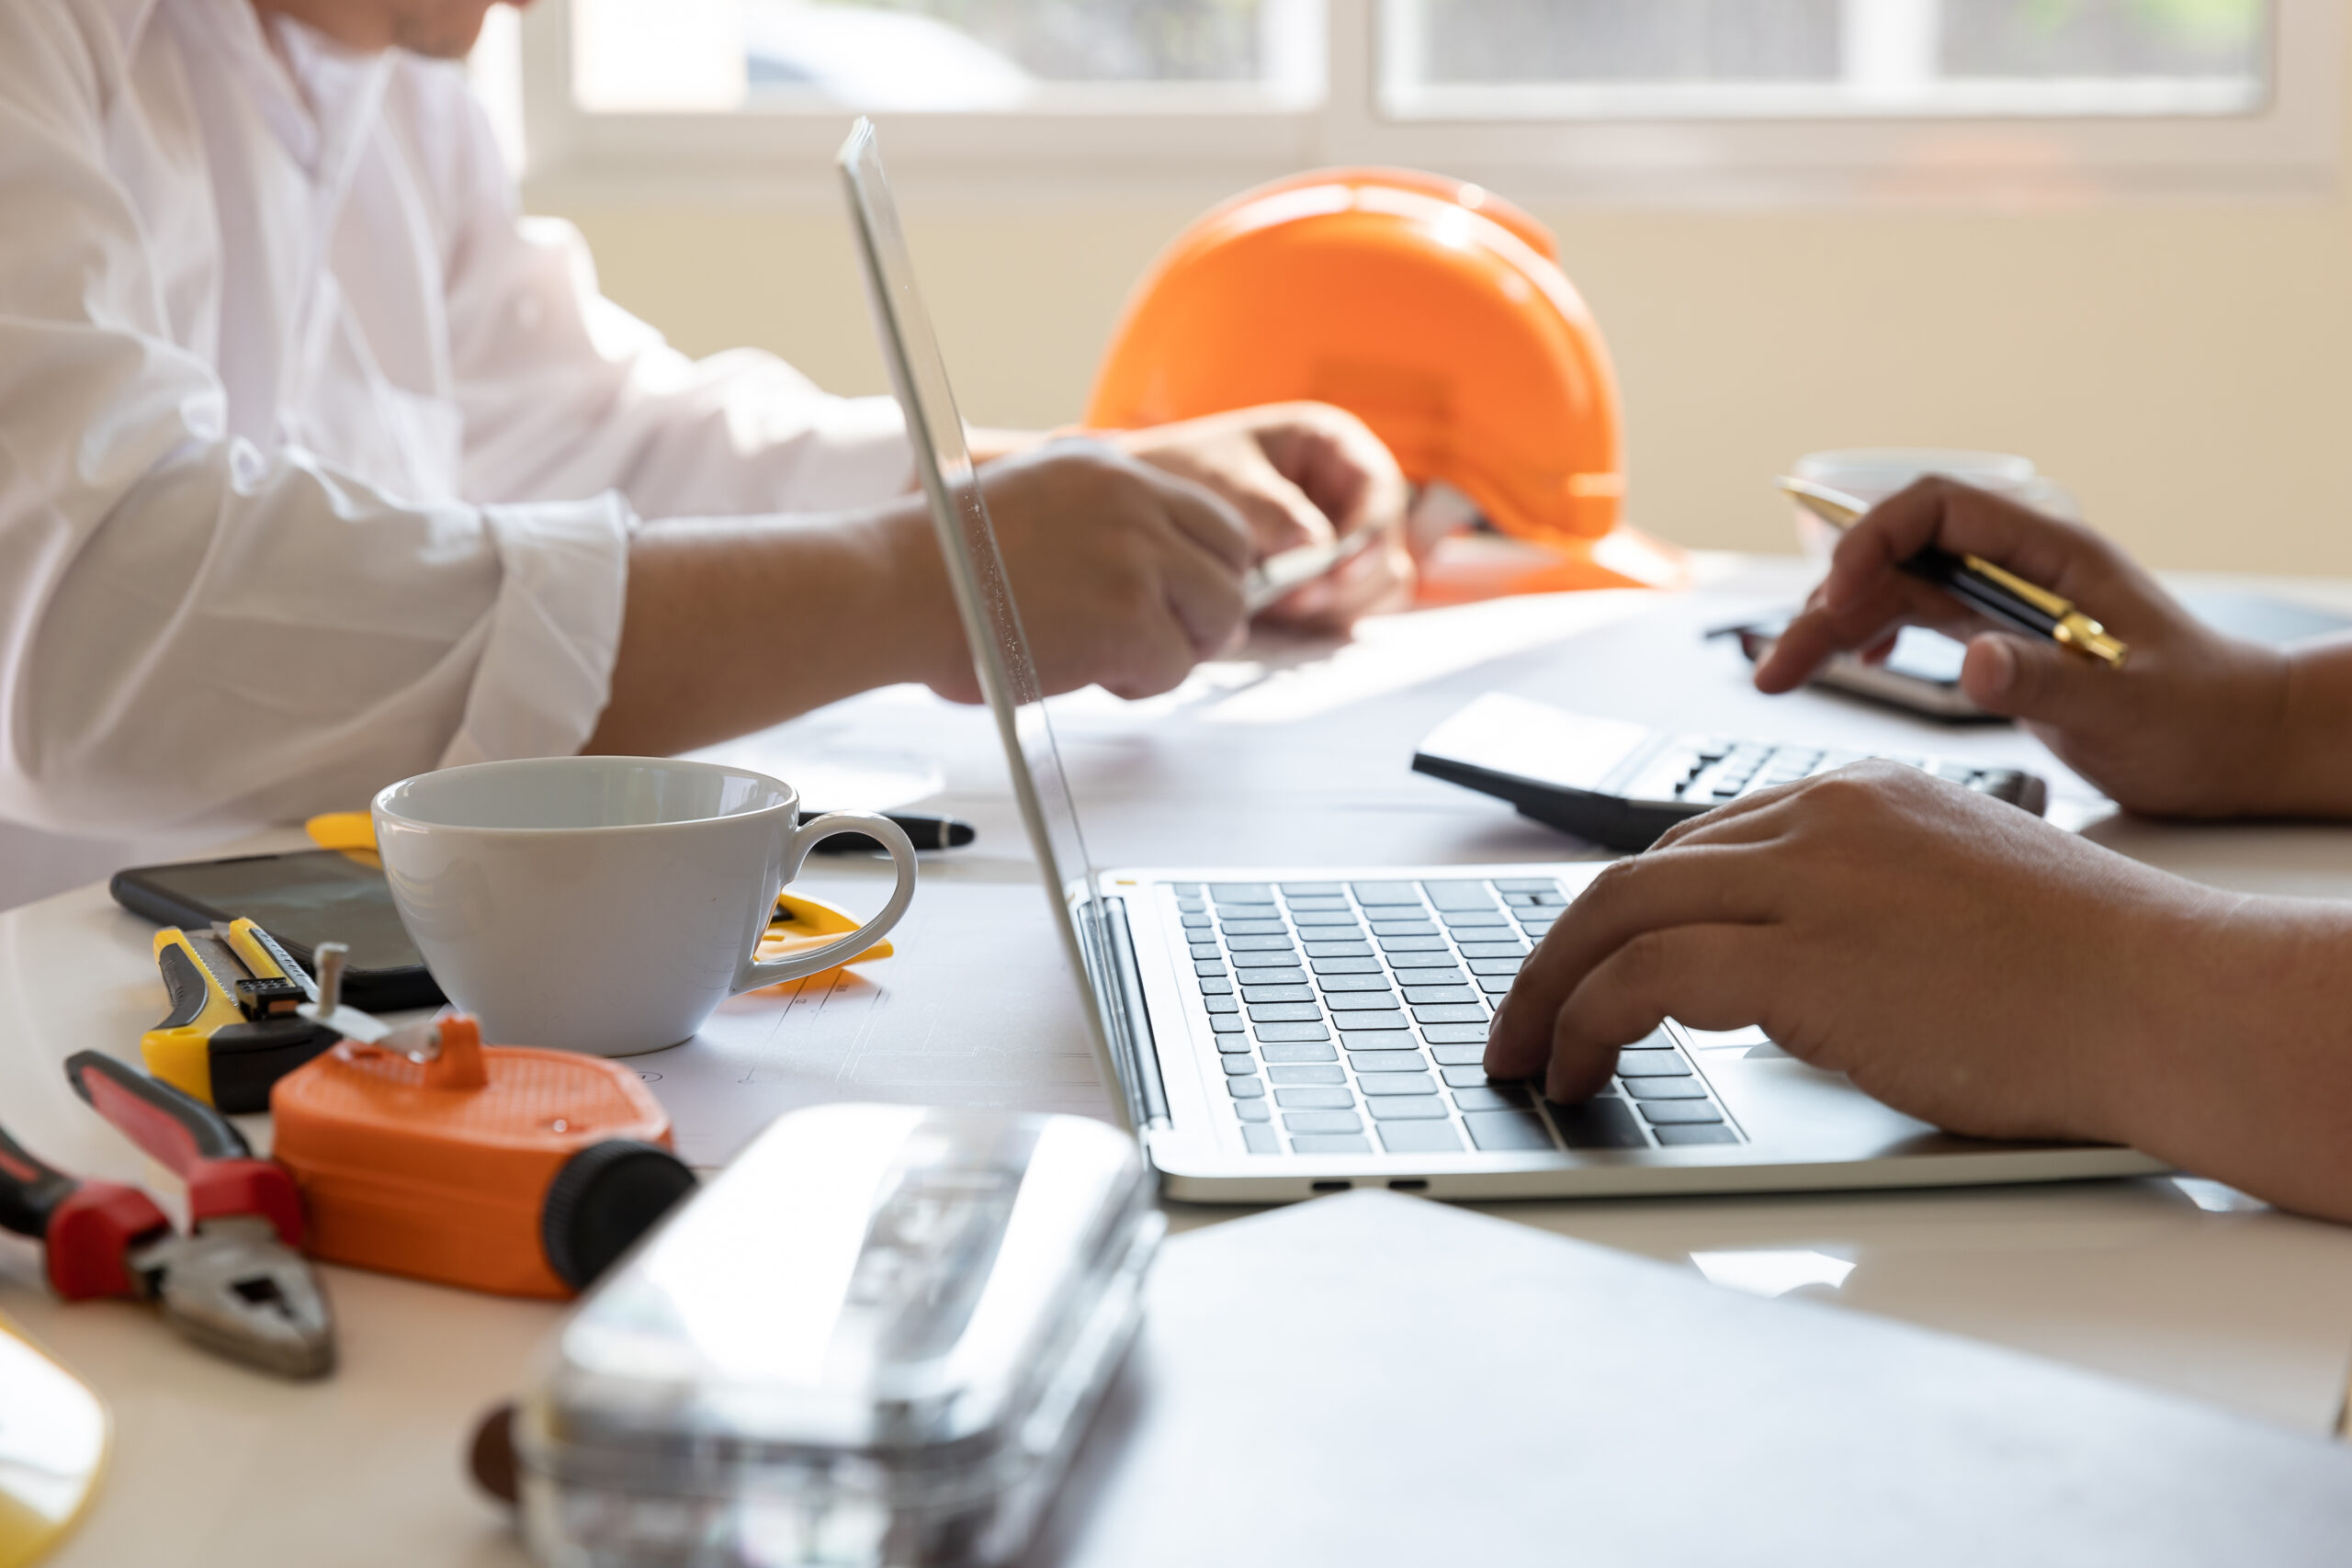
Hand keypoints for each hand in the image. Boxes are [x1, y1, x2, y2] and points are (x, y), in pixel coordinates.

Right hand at [888, 439, 1252, 703]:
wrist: (893, 591)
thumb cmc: (940, 567)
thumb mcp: (1031, 504)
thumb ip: (1098, 523)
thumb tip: (1160, 577)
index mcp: (1107, 467)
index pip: (1209, 513)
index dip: (1203, 566)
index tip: (1179, 599)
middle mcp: (1131, 500)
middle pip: (1231, 559)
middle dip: (1205, 608)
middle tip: (1159, 639)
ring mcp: (1136, 557)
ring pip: (1218, 613)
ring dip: (1175, 648)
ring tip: (1114, 659)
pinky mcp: (1130, 618)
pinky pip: (1174, 667)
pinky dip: (1139, 684)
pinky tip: (1088, 673)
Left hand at [1116, 402, 1414, 631]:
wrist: (1147, 502)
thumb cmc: (1184, 472)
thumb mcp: (1221, 479)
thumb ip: (1268, 509)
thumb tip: (1316, 546)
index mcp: (1335, 447)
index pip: (1382, 493)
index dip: (1371, 535)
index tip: (1335, 570)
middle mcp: (1352, 494)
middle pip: (1390, 549)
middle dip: (1351, 583)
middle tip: (1295, 601)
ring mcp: (1345, 541)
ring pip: (1379, 588)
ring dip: (1339, 606)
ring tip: (1279, 605)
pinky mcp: (1328, 581)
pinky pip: (1350, 608)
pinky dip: (1324, 618)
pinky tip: (1280, 613)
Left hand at [1484, 764, 2228, 1141]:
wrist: (2164, 996)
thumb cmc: (2083, 974)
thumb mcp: (1945, 908)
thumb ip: (1844, 919)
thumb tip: (1762, 988)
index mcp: (1852, 797)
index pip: (1696, 845)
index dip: (1625, 916)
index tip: (1583, 967)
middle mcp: (1817, 819)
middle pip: (1635, 872)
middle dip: (1557, 949)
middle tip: (1521, 1016)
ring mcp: (1805, 878)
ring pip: (1616, 913)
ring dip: (1549, 991)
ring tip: (1529, 1056)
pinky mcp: (1798, 954)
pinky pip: (1641, 977)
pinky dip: (1584, 1021)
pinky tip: (1578, 1067)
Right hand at [1755, 477, 2290, 816]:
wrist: (2240, 747)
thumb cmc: (2202, 719)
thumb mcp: (2124, 706)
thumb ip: (2046, 681)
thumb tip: (1971, 662)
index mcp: (2050, 554)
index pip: (1937, 509)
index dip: (1873, 539)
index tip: (1836, 595)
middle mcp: (2019, 567)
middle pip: (1897, 554)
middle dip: (1829, 598)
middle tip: (1781, 662)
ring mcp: (2005, 602)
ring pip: (1893, 590)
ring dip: (1832, 625)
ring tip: (1782, 674)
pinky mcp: (1998, 638)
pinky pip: (1913, 617)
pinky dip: (1869, 635)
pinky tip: (1854, 664)